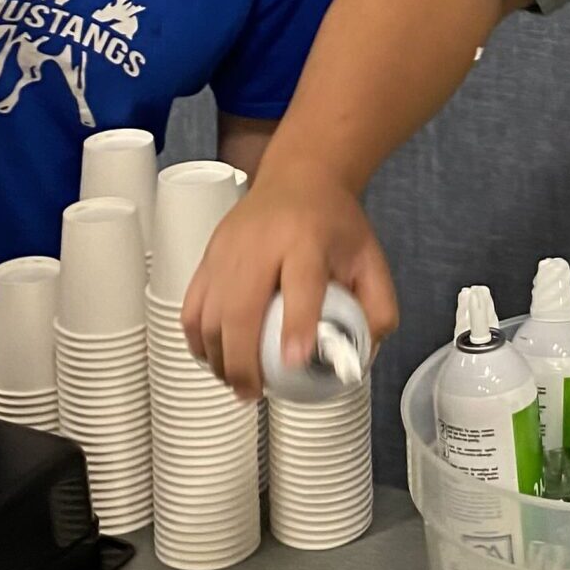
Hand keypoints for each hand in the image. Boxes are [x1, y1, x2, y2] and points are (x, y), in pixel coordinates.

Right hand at [180, 158, 398, 401]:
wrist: (299, 177)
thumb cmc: (333, 222)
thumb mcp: (370, 259)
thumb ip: (377, 309)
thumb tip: (358, 358)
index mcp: (308, 240)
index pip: (301, 286)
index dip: (296, 325)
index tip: (293, 361)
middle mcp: (261, 244)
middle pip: (240, 308)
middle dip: (242, 360)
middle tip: (254, 392)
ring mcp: (228, 250)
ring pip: (209, 313)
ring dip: (217, 358)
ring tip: (238, 384)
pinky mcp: (208, 256)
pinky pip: (191, 306)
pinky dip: (196, 340)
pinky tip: (212, 359)